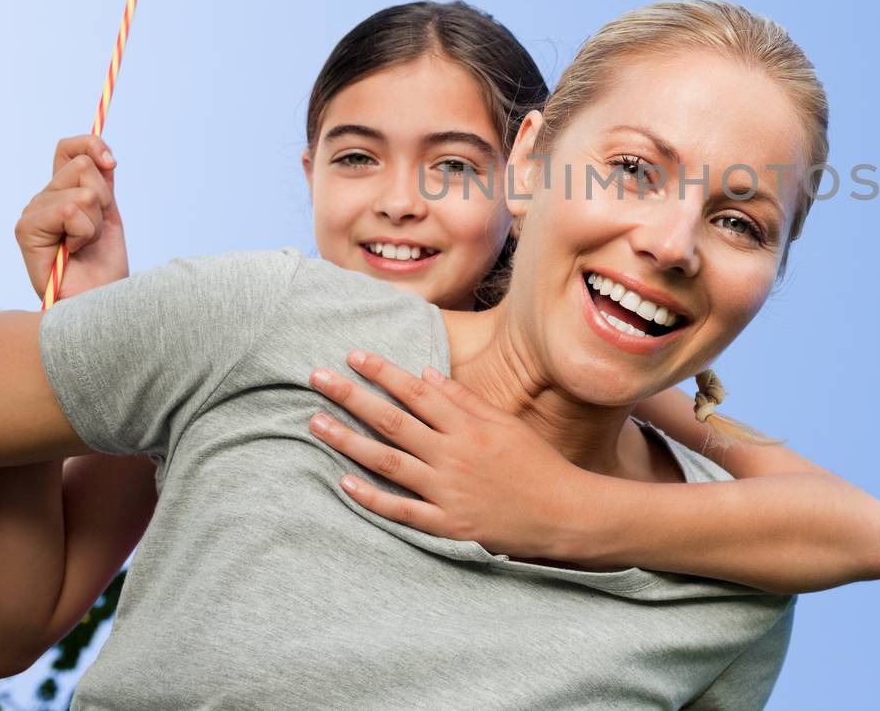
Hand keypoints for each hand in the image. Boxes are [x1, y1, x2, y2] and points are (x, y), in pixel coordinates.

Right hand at [16, 136, 129, 299]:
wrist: (98, 302)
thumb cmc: (103, 267)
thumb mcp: (108, 217)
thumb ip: (102, 184)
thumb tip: (103, 154)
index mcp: (61, 192)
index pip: (69, 148)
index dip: (92, 145)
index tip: (112, 163)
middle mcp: (43, 198)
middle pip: (83, 165)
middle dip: (104, 199)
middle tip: (95, 231)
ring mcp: (31, 213)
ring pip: (82, 191)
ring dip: (95, 221)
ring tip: (85, 244)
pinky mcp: (25, 229)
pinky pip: (68, 210)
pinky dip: (83, 232)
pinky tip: (73, 251)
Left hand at [307, 350, 592, 560]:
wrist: (563, 513)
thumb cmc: (536, 464)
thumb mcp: (505, 423)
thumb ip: (464, 400)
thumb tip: (425, 376)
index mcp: (469, 427)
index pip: (416, 392)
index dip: (383, 373)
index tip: (353, 356)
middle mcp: (453, 455)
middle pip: (392, 422)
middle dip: (352, 397)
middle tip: (317, 378)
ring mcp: (447, 492)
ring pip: (388, 462)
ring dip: (349, 441)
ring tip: (316, 422)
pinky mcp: (447, 525)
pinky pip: (402, 510)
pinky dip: (372, 497)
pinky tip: (344, 482)